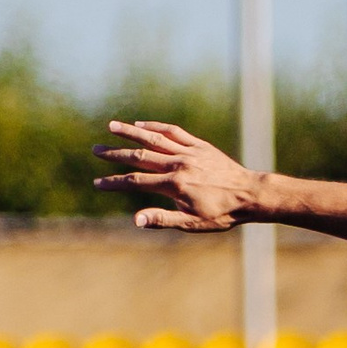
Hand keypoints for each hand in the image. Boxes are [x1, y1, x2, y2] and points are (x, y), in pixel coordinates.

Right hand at [92, 120, 260, 230]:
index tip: (98, 182)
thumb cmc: (222, 214)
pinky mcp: (199, 145)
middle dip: (115, 154)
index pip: (136, 182)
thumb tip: (136, 221)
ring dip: (130, 131)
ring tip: (111, 126)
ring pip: (154, 138)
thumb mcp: (192, 223)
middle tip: (95, 150)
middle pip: (140, 156)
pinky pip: (173, 132)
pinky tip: (142, 124)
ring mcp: (189, 152)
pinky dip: (156, 126)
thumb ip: (162, 219)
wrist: (250, 195)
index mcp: (174, 185)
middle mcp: (178, 164)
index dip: (115, 182)